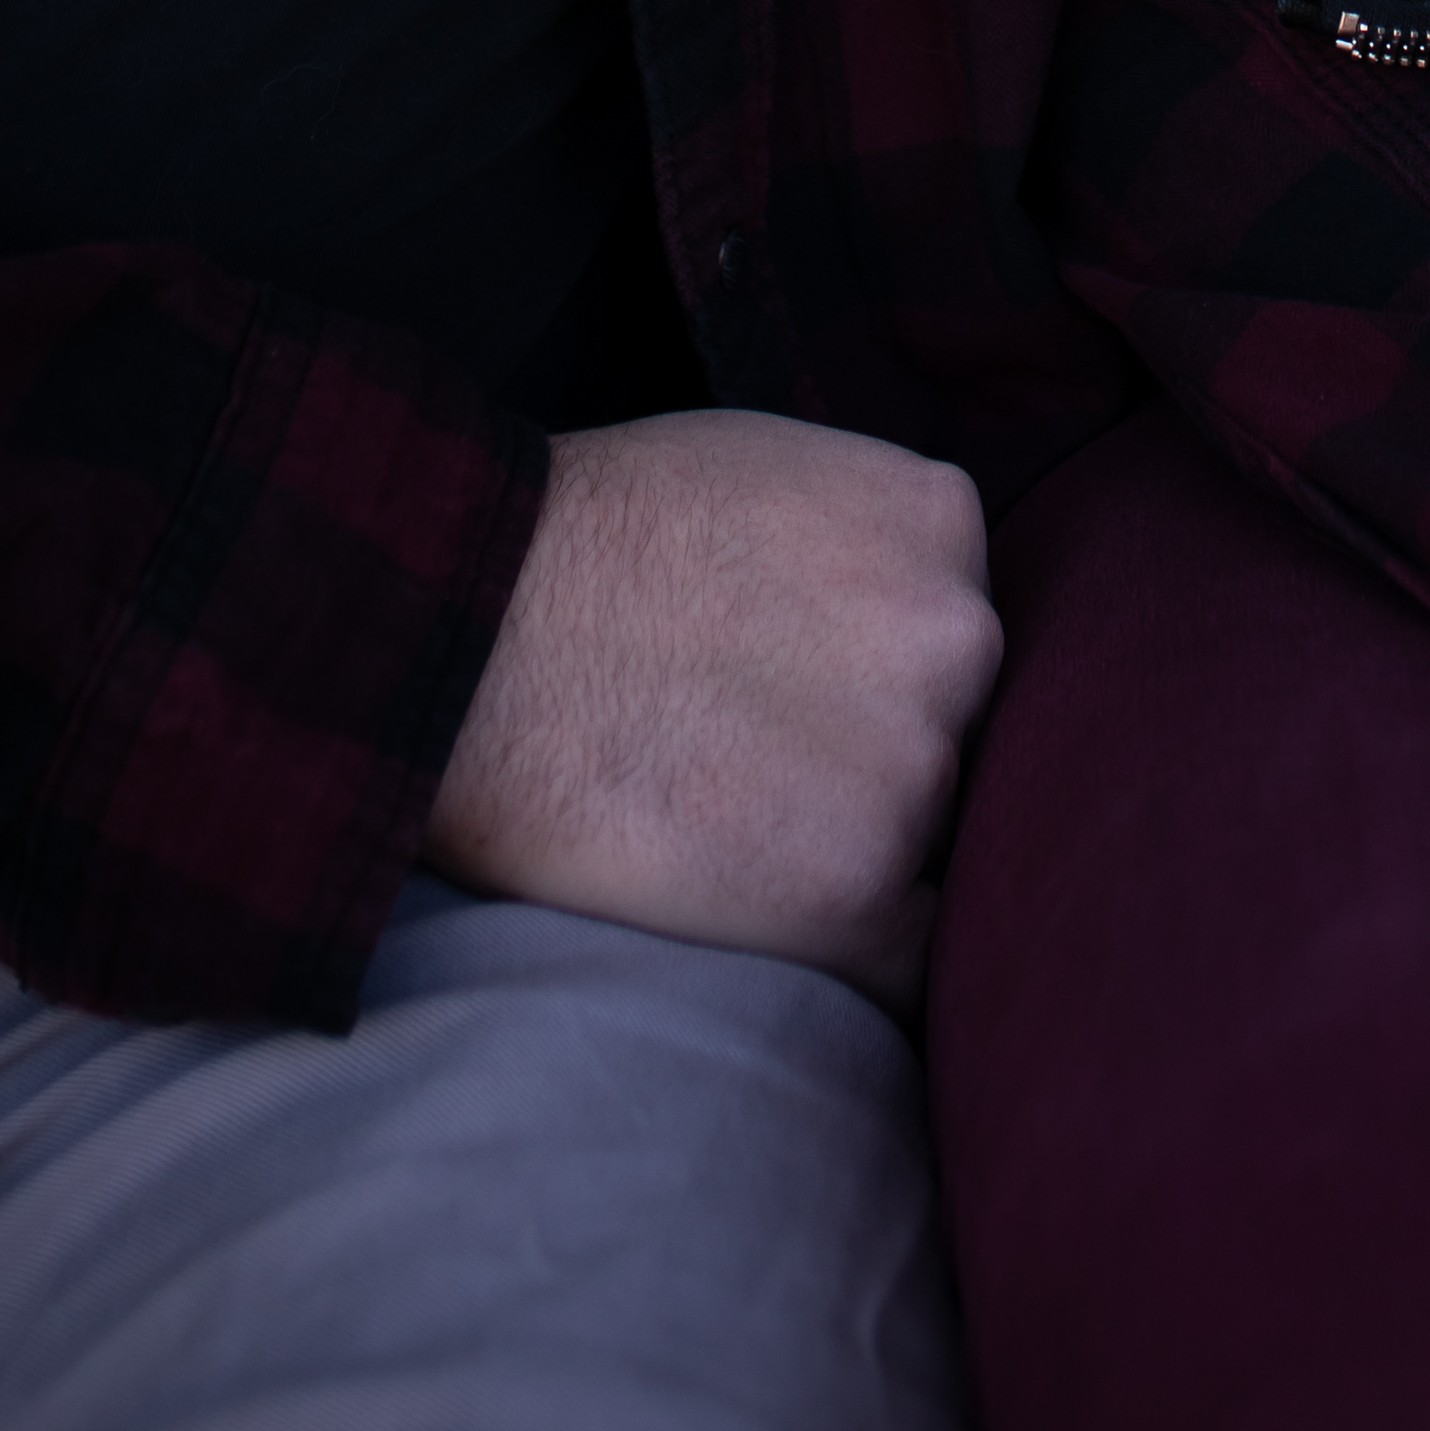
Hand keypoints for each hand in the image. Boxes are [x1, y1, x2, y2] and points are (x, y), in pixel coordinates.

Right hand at [425, 405, 999, 1012]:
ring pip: (925, 838)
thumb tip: (902, 603)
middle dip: (878, 753)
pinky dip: (861, 958)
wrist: (472, 632)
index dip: (884, 672)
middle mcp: (955, 637)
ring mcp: (913, 767)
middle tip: (761, 761)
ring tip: (728, 819)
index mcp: (939, 522)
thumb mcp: (774, 468)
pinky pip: (910, 962)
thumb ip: (867, 537)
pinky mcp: (854, 890)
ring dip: (851, 846)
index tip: (814, 694)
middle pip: (957, 729)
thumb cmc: (588, 537)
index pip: (956, 626)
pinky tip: (783, 925)